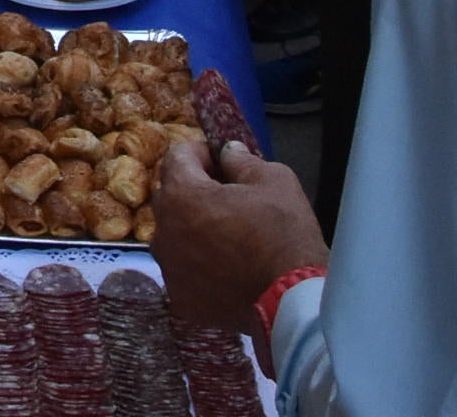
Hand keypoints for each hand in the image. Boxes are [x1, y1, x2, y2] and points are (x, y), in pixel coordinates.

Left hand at [148, 141, 328, 348]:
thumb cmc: (284, 233)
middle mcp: (164, 231)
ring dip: (194, 229)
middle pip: (172, 196)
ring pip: (175, 235)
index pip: (177, 157)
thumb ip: (242, 160)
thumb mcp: (274, 180)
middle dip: (196, 190)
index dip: (202, 153)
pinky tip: (228, 270)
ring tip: (230, 238)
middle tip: (231, 199)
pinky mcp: (181, 299)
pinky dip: (199, 265)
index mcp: (181, 196)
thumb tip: (227, 152)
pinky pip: (184, 270)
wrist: (292, 302)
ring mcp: (170, 269)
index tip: (224, 162)